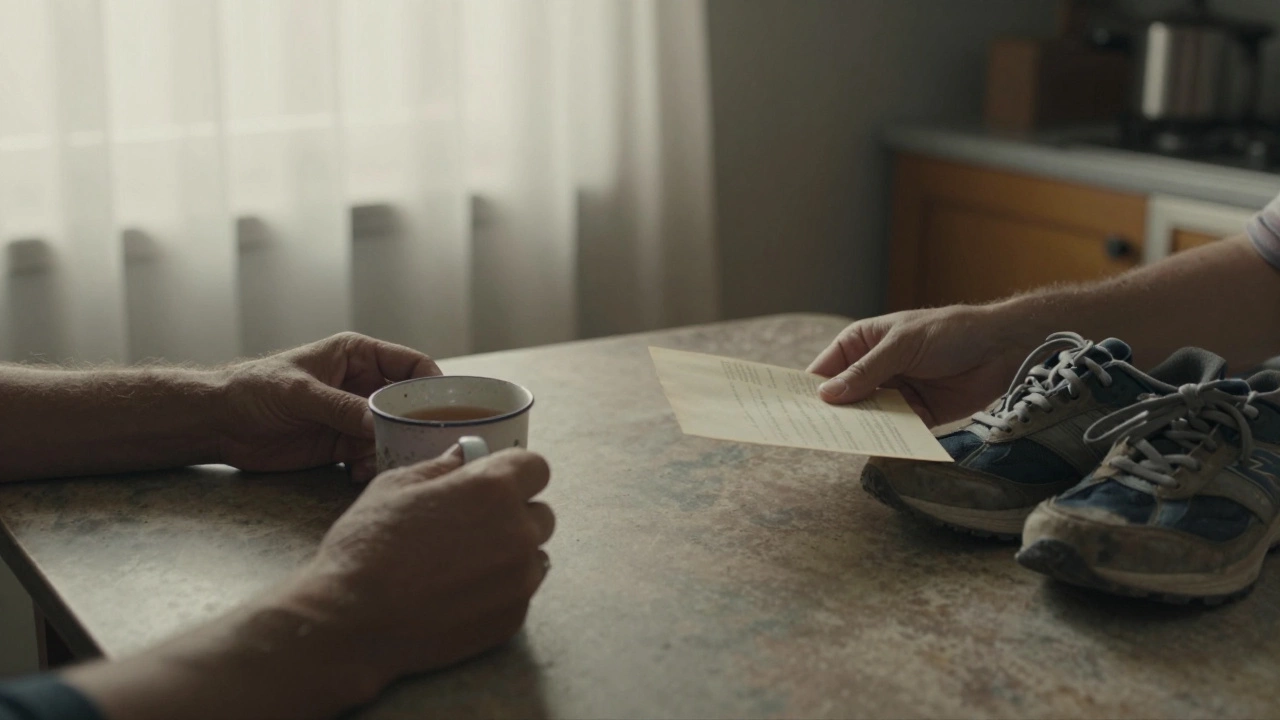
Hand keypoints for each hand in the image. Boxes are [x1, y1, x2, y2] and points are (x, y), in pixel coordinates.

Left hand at [216, 332, 440, 481]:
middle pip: (407, 403)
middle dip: (416, 423)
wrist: (219, 423)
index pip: (409, 364)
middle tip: (424, 443)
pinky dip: (371, 465)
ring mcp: (353, 416)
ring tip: (377, 461)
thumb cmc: (255, 389)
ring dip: (392, 448)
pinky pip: (371, 454)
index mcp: (358, 356)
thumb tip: (379, 423)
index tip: (445, 406)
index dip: (431, 383)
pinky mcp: (342, 445)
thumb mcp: (299, 393)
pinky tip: (357, 472)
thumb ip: (340, 407)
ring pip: (392, 433)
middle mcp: (362, 385)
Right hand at [288, 446, 554, 685]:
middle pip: (541, 513)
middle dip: (515, 514)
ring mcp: (519, 579)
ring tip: (464, 564)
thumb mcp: (394, 488)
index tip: (495, 482)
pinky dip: (501, 590)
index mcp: (493, 489)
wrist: (351, 622)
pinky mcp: (513, 617)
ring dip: (512, 554)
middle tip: (472, 526)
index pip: (536, 467)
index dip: (515, 472)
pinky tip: (460, 593)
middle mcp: (518, 531)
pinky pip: (520, 593)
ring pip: (535, 555)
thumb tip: (462, 456)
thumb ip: (439, 469)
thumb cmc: (367, 547)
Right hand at [807, 304, 1036, 425]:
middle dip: (831, 413)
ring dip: (860, 428)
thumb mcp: (901, 345)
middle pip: (844, 397)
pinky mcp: (917, 416)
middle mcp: (874, 370)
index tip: (790, 410)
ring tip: (842, 444)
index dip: (809, 388)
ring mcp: (895, 394)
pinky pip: (895, 430)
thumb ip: (865, 372)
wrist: (1001, 348)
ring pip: (868, 416)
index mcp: (862, 344)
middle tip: (811, 434)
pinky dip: (888, 438)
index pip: (826, 369)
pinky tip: (878, 448)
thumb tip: (826, 395)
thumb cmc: (949, 332)